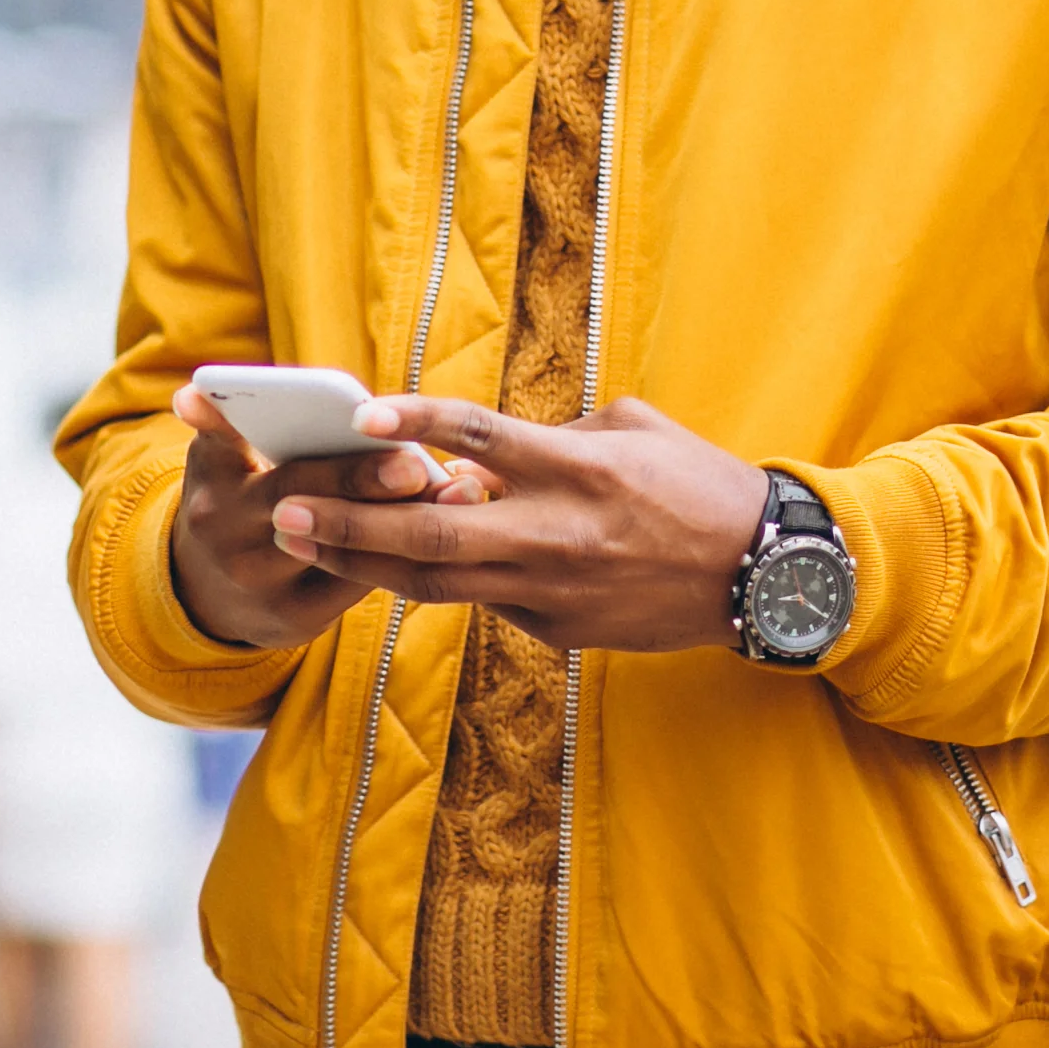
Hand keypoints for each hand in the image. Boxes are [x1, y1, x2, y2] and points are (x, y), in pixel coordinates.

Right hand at [166, 383, 493, 648]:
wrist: (212, 595)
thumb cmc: (240, 502)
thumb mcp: (226, 460)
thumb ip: (238, 425)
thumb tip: (203, 394)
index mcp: (211, 476)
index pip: (219, 438)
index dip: (231, 418)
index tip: (269, 402)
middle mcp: (225, 530)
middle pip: (296, 493)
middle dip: (357, 478)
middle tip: (413, 465)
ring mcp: (258, 578)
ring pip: (341, 545)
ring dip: (403, 517)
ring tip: (462, 492)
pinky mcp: (292, 617)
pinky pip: (358, 582)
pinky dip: (405, 553)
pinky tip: (455, 531)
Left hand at [264, 393, 770, 653]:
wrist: (763, 574)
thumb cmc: (697, 483)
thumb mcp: (630, 428)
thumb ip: (555, 432)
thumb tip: (489, 447)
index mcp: (576, 469)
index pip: (479, 437)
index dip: (415, 423)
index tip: (358, 417)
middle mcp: (556, 533)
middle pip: (430, 536)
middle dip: (348, 526)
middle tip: (285, 512)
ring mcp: (552, 591)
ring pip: (437, 585)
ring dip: (366, 566)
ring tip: (308, 547)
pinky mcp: (557, 631)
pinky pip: (483, 602)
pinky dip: (440, 583)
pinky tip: (396, 567)